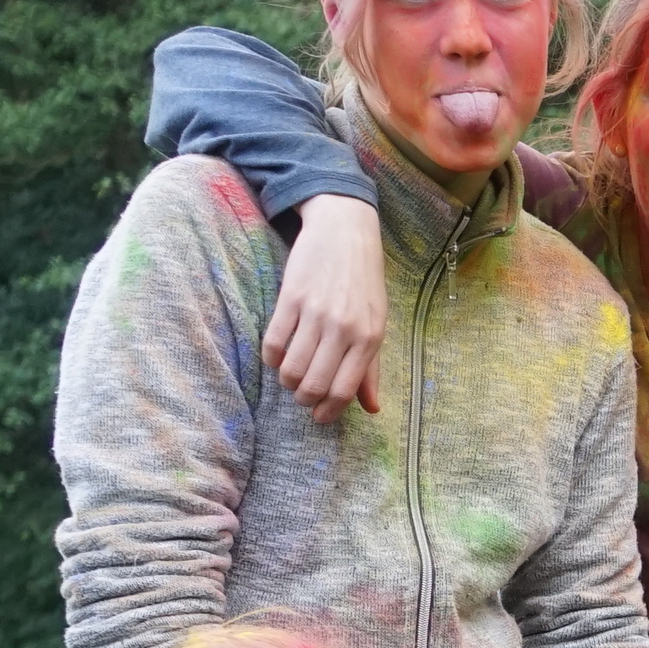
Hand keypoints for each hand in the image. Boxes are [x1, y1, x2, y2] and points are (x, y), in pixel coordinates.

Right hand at [260, 196, 388, 414]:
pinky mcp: (290, 298)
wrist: (344, 230)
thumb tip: (371, 408)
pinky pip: (273, 343)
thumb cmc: (364, 281)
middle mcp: (343, 328)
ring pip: (291, 369)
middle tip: (303, 397)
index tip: (320, 417)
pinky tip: (278, 356)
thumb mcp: (377, 322)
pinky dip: (272, 359)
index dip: (328, 412)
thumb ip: (371, 367)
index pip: (344, 390)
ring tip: (291, 377)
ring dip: (287, 382)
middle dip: (304, 400)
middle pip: (314, 385)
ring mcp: (315, 313)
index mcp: (369, 338)